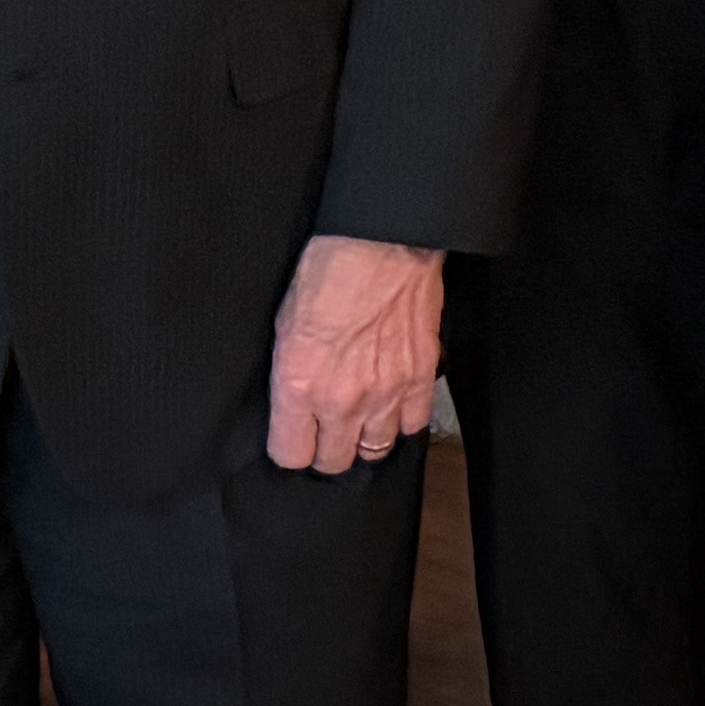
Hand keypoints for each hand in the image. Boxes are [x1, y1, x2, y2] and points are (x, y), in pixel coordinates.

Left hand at [267, 234, 443, 473]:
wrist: (381, 243)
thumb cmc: (329, 272)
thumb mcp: (284, 327)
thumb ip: (290, 378)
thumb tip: (295, 405)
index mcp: (299, 385)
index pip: (291, 456)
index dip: (292, 448)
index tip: (295, 438)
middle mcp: (342, 399)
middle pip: (334, 462)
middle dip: (327, 449)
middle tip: (327, 430)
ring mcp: (385, 392)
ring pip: (375, 450)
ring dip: (365, 437)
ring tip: (361, 419)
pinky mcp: (419, 378)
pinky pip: (413, 425)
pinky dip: (402, 419)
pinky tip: (392, 402)